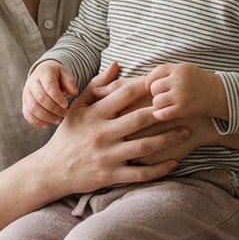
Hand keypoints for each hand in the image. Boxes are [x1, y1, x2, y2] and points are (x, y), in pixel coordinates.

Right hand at [23, 61, 77, 128]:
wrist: (42, 74)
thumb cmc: (57, 76)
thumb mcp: (65, 74)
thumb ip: (70, 82)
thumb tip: (74, 93)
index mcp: (43, 73)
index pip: (49, 86)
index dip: (57, 97)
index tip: (66, 105)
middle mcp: (32, 83)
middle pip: (40, 98)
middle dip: (54, 108)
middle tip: (65, 113)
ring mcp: (26, 93)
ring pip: (33, 108)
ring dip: (46, 117)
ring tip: (58, 120)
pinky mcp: (24, 102)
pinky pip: (27, 114)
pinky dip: (36, 121)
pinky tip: (46, 125)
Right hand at [37, 62, 190, 193]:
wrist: (52, 170)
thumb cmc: (68, 136)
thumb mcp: (76, 109)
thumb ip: (96, 86)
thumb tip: (117, 65)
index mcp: (93, 115)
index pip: (124, 95)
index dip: (146, 87)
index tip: (164, 84)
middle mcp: (100, 134)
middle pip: (139, 119)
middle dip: (164, 112)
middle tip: (184, 108)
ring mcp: (106, 156)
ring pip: (144, 147)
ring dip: (168, 139)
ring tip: (186, 132)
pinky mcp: (110, 175)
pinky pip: (140, 173)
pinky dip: (159, 169)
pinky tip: (174, 162)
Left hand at [145, 63, 226, 121]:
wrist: (221, 95)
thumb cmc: (199, 83)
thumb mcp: (186, 71)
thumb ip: (167, 73)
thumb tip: (142, 82)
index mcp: (179, 69)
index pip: (155, 73)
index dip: (150, 82)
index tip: (152, 88)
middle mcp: (179, 80)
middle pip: (154, 88)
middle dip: (156, 94)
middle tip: (163, 98)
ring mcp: (181, 95)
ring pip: (156, 101)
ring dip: (159, 105)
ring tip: (168, 105)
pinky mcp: (182, 109)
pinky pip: (161, 113)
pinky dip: (161, 115)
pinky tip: (167, 114)